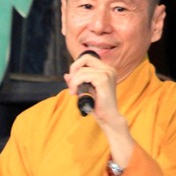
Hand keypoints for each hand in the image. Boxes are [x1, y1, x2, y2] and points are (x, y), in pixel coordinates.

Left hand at [64, 52, 134, 167]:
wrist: (107, 117)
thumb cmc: (97, 105)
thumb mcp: (84, 90)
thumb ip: (76, 81)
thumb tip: (66, 75)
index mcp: (106, 70)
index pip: (87, 58)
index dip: (76, 66)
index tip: (73, 80)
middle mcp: (108, 69)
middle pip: (85, 58)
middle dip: (74, 69)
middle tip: (71, 84)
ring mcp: (107, 73)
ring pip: (82, 70)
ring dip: (74, 81)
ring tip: (73, 92)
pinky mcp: (104, 79)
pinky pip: (84, 76)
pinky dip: (76, 83)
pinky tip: (76, 93)